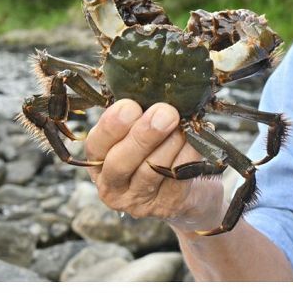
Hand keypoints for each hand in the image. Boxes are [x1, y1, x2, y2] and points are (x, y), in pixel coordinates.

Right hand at [85, 99, 225, 231]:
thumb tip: (154, 88)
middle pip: (121, 162)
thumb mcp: (141, 133)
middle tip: (165, 113)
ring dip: (171, 143)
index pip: (96, 145)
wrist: (191, 191)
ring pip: (152, 170)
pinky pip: (178, 178)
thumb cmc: (160, 150)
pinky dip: (189, 154)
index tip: (130, 105)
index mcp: (99, 161)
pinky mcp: (168, 205)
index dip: (111, 126)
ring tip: (183, 125)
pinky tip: (196, 139)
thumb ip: (139, 116)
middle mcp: (113, 186)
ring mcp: (139, 201)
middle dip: (144, 135)